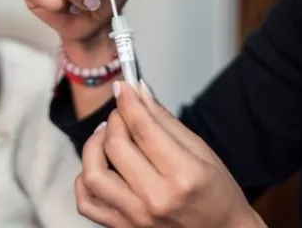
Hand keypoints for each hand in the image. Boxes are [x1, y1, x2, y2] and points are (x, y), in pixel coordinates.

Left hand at [75, 81, 263, 227]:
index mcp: (183, 175)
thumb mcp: (200, 150)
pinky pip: (87, 202)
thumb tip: (140, 92)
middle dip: (115, 119)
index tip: (122, 86)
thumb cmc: (216, 193)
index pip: (143, 129)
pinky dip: (85, 179)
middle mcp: (156, 199)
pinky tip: (101, 165)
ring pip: (93, 173)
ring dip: (94, 145)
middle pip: (115, 146)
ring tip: (107, 135)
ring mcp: (136, 218)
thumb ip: (164, 120)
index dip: (128, 102)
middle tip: (123, 111)